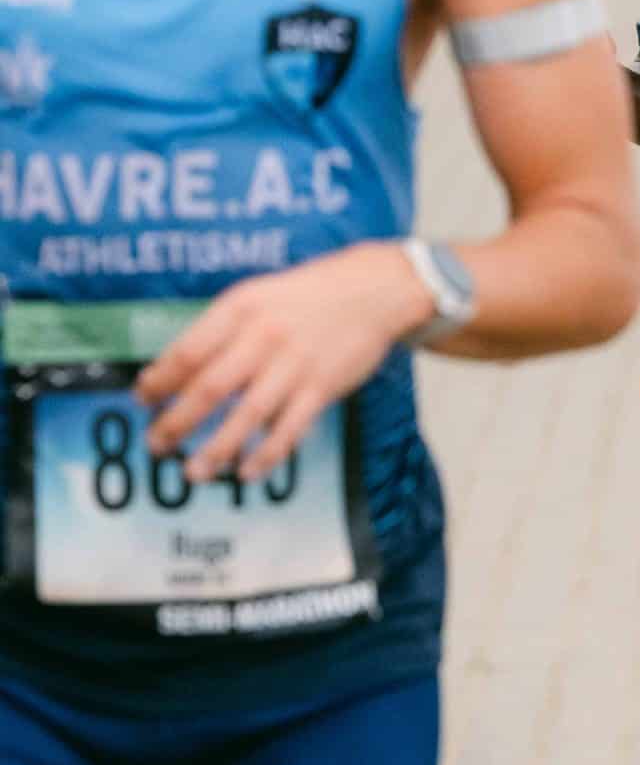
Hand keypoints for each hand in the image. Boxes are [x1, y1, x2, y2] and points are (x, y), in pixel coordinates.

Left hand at [134, 243, 433, 480]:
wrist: (372, 291)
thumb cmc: (306, 295)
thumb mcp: (257, 295)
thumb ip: (221, 329)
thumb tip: (174, 369)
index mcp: (240, 308)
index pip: (188, 351)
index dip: (160, 380)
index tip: (143, 400)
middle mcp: (264, 336)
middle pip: (210, 388)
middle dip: (177, 422)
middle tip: (155, 444)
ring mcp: (295, 364)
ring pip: (247, 415)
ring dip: (216, 448)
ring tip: (193, 472)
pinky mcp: (322, 386)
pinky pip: (289, 428)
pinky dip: (267, 454)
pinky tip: (247, 472)